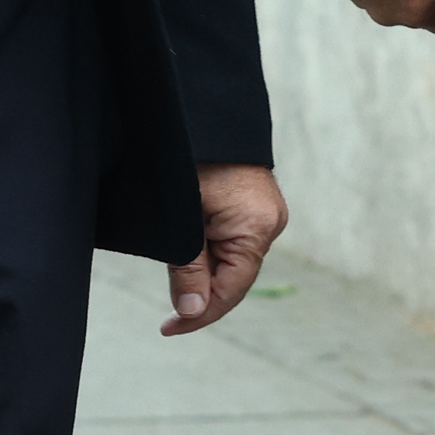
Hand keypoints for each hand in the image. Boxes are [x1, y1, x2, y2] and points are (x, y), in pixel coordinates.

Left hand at [163, 163, 286, 335]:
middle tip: (165, 307)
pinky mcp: (254, 203)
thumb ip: (187, 266)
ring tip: (171, 269)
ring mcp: (265, 212)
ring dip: (200, 269)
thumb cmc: (188, 155)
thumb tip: (191, 312)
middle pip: (233, 276)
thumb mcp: (183, 214)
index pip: (232, 289)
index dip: (200, 314)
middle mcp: (269, 222)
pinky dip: (207, 250)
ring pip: (229, 259)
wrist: (200, 106)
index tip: (168, 328)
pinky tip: (185, 250)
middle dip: (198, 291)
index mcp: (257, 226)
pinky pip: (231, 239)